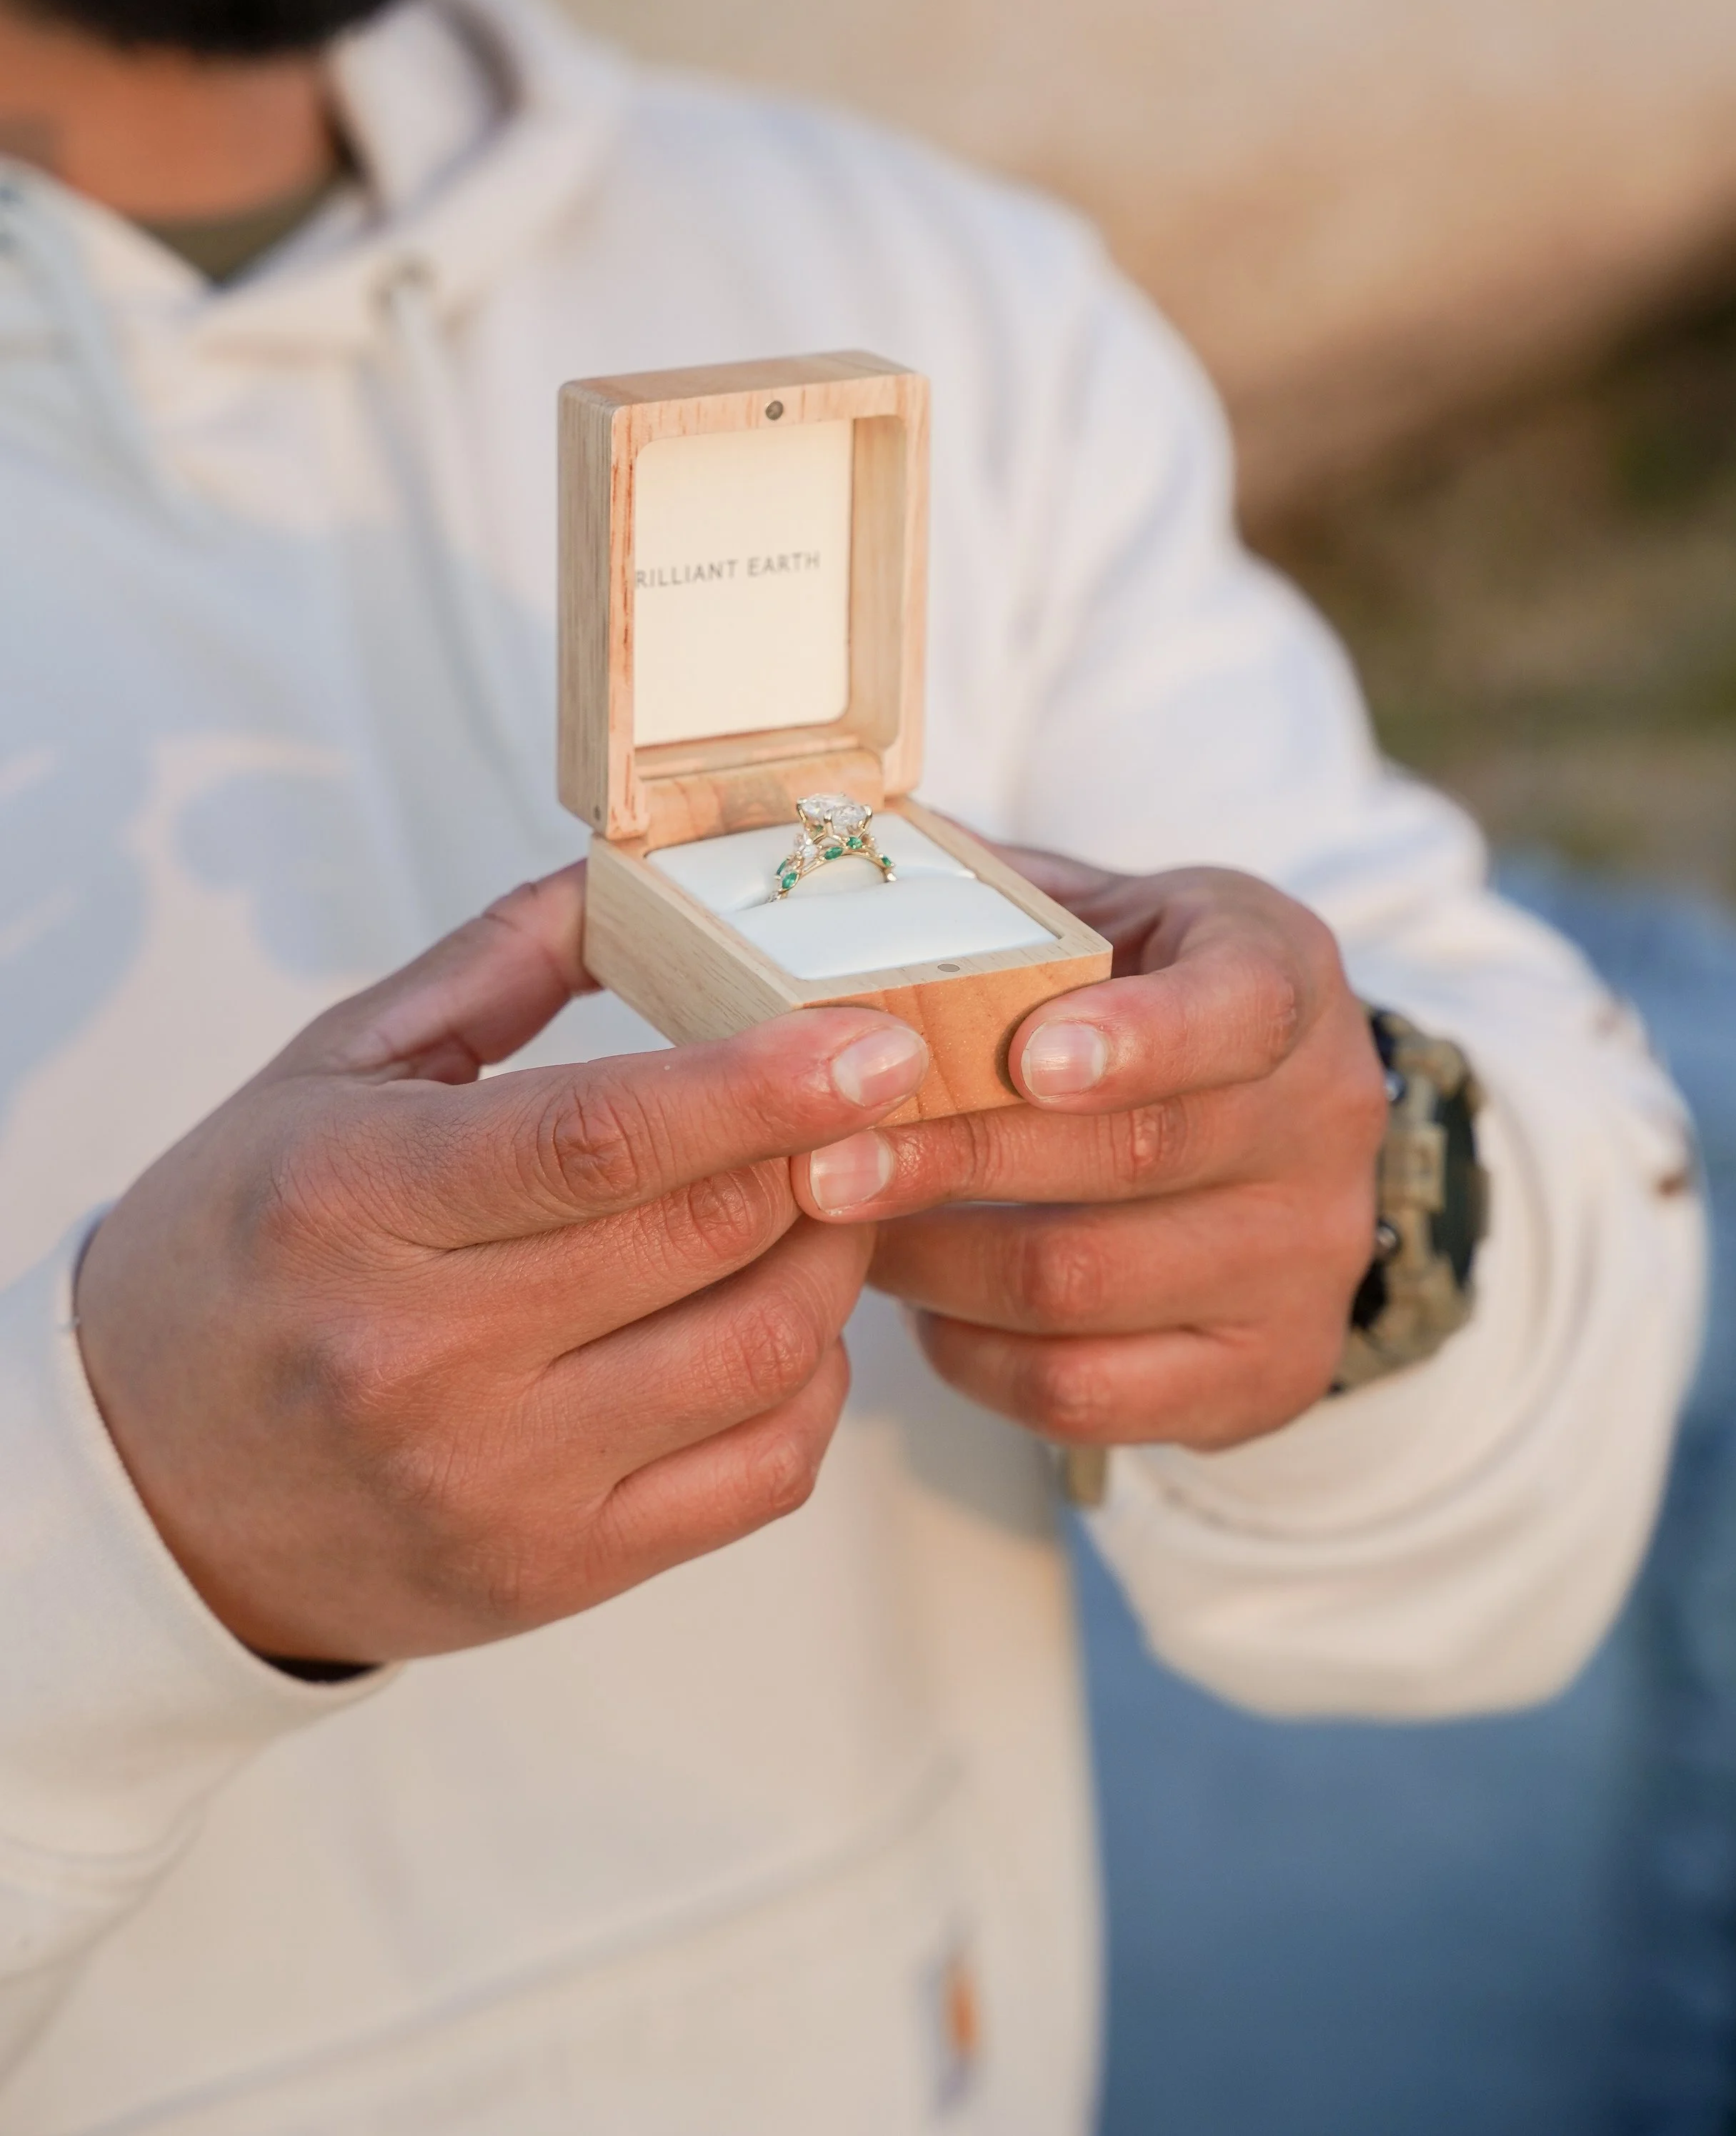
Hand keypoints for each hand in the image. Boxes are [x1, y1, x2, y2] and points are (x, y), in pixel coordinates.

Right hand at [75, 866, 928, 1665]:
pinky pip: (760, 1475)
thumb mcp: (328, 1074)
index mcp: (353, 1202)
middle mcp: (419, 1356)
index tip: (874, 1041)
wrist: (149, 1485)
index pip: (597, 1140)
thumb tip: (641, 872)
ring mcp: (494, 1482)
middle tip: (866, 1097)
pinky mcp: (552, 1575)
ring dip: (832, 1259)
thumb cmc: (244, 1251)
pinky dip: (810, 1384)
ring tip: (823, 1198)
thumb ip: (494, 964)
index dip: (759, 1086)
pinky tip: (780, 1322)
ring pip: (758, 1354)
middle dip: (825, 1152)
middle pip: (704, 1237)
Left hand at [792, 854, 1385, 1452]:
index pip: (1242, 1009)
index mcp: (1287, 978)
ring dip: (936, 1264)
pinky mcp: (1266, 1377)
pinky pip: (1085, 1394)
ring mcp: (1306, 1263)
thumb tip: (840, 841)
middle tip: (823, 1162)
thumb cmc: (1151, 996)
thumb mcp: (1114, 911)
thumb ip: (1001, 889)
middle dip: (959, 1160)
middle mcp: (1323, 1124)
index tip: (1028, 1054)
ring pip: (1088, 1285)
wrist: (1281, 1133)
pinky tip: (920, 1308)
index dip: (1141, 1037)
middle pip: (1134, 1157)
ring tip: (843, 1226)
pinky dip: (973, 1356)